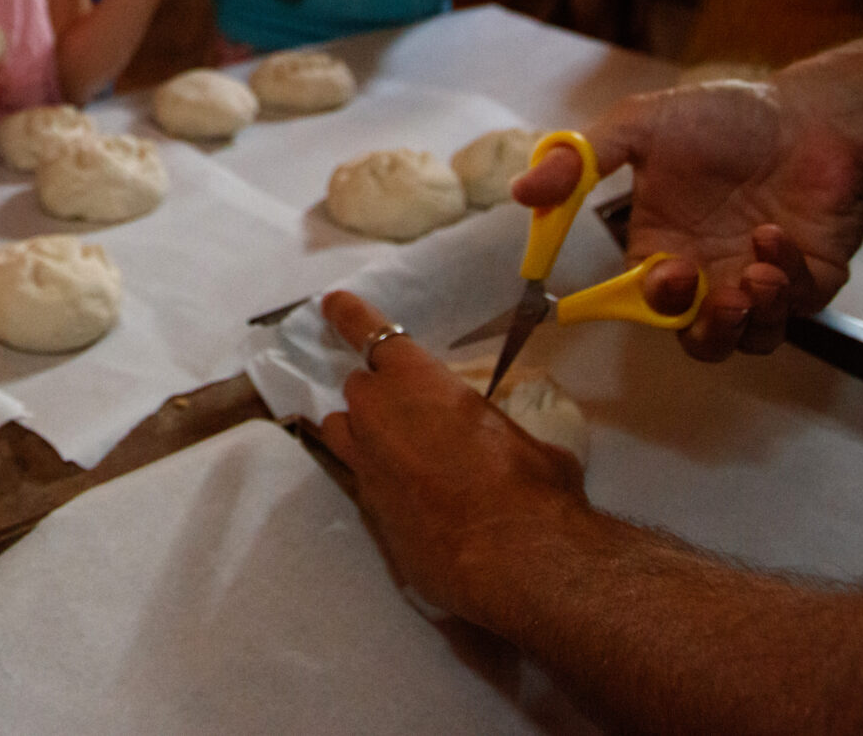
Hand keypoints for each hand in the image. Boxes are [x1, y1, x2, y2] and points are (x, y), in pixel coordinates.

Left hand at [313, 292, 584, 627]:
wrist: (515, 558)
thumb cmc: (531, 483)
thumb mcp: (521, 435)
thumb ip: (493, 426)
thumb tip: (505, 442)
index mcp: (417, 382)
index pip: (372, 334)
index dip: (350, 316)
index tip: (331, 304)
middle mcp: (379, 417)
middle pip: (357, 390)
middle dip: (377, 396)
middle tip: (408, 413)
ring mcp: (366, 467)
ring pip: (341, 433)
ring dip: (360, 433)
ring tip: (391, 450)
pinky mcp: (368, 514)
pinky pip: (361, 483)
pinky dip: (378, 483)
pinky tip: (407, 501)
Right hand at [511, 79, 862, 360]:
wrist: (811, 110)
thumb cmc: (726, 116)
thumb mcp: (641, 126)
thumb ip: (581, 161)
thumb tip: (519, 191)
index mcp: (665, 245)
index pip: (644, 299)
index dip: (650, 302)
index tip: (665, 272)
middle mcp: (710, 271)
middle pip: (697, 337)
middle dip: (706, 329)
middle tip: (718, 295)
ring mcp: (760, 279)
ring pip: (749, 338)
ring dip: (752, 318)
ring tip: (759, 276)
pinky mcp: (810, 280)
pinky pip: (798, 310)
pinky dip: (788, 282)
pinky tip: (778, 240)